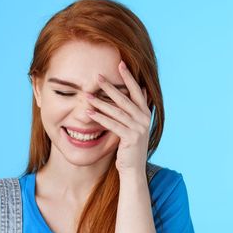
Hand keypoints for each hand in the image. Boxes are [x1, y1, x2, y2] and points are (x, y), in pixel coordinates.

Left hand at [85, 60, 150, 174]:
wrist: (134, 169)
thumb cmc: (131, 147)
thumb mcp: (136, 125)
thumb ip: (138, 108)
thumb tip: (143, 89)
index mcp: (145, 113)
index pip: (137, 91)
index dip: (129, 77)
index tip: (120, 63)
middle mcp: (144, 119)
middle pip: (125, 99)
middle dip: (110, 87)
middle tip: (97, 76)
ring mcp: (139, 128)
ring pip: (116, 111)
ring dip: (100, 102)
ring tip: (86, 95)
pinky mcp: (131, 138)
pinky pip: (112, 125)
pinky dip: (100, 118)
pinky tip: (89, 112)